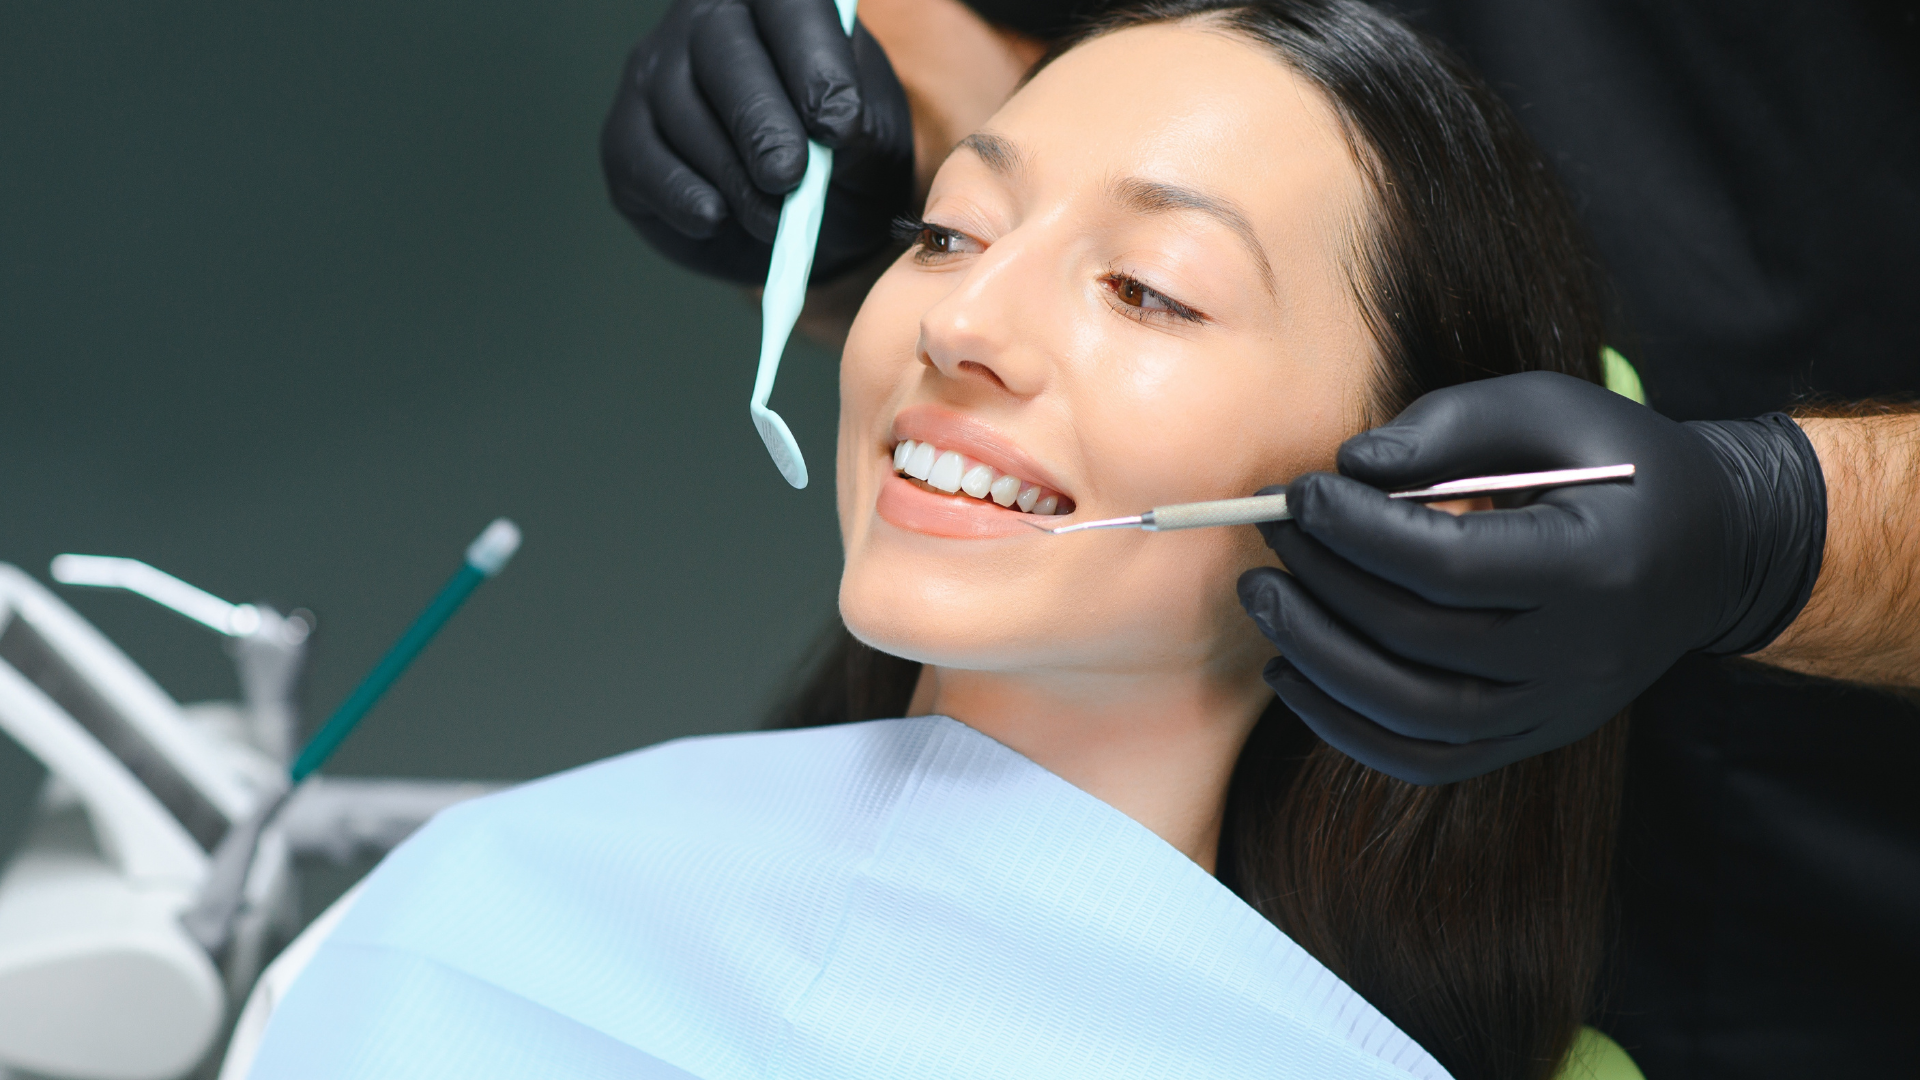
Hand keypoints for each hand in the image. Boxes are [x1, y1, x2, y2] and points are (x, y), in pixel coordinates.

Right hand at [600, 0, 913, 284]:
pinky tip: (717, 218)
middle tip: (788, 176)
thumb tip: (832, 130)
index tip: (840, 125)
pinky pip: (643, 162)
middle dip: (759, 120)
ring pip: (680, 110)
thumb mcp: (873, 147)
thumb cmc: (845, 162)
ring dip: (731, 174)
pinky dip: (683, 197)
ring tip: (773, 219)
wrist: (811, 222)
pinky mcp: (625, 137)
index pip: (789, 3)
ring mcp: (655, 75)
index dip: (812, 61)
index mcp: (780, 6)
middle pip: (721, 48)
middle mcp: (708, 24)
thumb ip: (860, 132)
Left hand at [1237, 371, 1826, 783]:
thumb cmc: (1623, 465)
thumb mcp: (1552, 409)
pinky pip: (1425, 758)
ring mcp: (1557, 708)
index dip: (1359, 533)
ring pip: (1414, 715)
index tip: (1301, 494)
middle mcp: (1580, 655)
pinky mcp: (1532, 736)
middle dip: (1326, 584)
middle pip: (1420, 639)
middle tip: (1271, 534)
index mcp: (1595, 566)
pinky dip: (1346, 726)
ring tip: (1265, 599)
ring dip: (1319, 660)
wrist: (1713, 550)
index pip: (1450, 566)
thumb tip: (1349, 465)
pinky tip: (1293, 671)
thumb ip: (1449, 425)